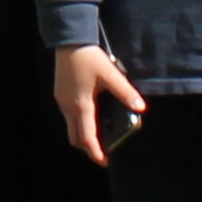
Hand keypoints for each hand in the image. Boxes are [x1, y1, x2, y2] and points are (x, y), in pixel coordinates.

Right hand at [55, 45, 146, 164]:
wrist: (69, 40)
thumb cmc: (89, 56)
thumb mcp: (110, 73)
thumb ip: (125, 91)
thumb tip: (140, 107)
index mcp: (81, 105)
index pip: (86, 137)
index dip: (95, 152)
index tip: (105, 162)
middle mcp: (68, 107)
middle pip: (75, 137)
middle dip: (88, 147)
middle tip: (104, 152)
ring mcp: (62, 101)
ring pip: (71, 127)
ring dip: (84, 134)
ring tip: (101, 134)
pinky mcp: (61, 95)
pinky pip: (70, 116)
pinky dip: (80, 122)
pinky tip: (93, 115)